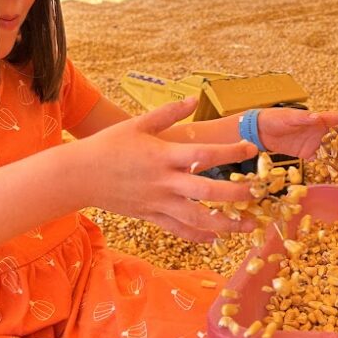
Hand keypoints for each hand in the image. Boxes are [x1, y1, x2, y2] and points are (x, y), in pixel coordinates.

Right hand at [79, 98, 257, 240]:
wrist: (78, 176)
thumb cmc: (108, 146)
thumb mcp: (138, 123)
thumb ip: (169, 113)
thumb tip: (194, 98)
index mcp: (164, 156)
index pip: (205, 154)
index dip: (231, 152)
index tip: (252, 149)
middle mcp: (165, 182)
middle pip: (208, 192)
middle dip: (237, 195)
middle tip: (259, 193)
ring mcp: (159, 202)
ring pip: (198, 218)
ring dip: (226, 224)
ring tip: (249, 226)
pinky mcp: (151, 216)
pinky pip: (179, 230)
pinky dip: (199, 236)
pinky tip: (216, 238)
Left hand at [256, 107, 337, 158]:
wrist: (260, 131)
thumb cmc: (274, 118)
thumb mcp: (288, 117)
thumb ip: (302, 119)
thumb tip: (317, 117)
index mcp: (316, 119)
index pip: (336, 120)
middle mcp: (318, 131)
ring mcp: (313, 143)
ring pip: (331, 149)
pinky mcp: (306, 153)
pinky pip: (319, 160)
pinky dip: (327, 165)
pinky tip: (336, 173)